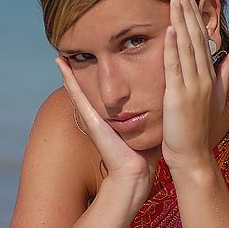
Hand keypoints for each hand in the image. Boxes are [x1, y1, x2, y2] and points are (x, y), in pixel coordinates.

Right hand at [55, 57, 159, 198]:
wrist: (134, 172)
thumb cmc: (143, 155)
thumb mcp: (148, 128)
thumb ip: (153, 116)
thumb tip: (167, 104)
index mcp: (110, 118)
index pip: (103, 95)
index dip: (99, 79)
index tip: (96, 62)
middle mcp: (98, 116)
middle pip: (86, 91)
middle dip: (79, 74)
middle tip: (70, 55)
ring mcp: (91, 117)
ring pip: (77, 90)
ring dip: (68, 73)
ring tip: (61, 55)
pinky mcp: (90, 119)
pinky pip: (77, 95)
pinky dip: (68, 79)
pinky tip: (60, 64)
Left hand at [162, 0, 228, 171]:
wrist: (193, 156)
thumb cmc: (199, 131)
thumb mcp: (215, 100)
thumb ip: (223, 76)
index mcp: (209, 78)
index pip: (202, 41)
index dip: (196, 19)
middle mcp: (203, 79)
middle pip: (196, 39)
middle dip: (189, 13)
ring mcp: (192, 87)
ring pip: (187, 48)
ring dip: (181, 22)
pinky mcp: (179, 97)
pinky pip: (175, 67)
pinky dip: (173, 48)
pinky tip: (170, 30)